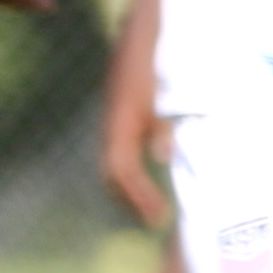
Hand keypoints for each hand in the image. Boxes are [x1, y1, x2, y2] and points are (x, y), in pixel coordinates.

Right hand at [99, 81, 171, 229]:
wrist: (131, 51)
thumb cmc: (143, 76)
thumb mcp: (154, 104)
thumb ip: (158, 130)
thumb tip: (162, 157)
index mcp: (118, 132)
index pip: (126, 174)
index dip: (141, 197)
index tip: (158, 214)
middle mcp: (109, 136)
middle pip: (114, 179)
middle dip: (132, 202)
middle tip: (154, 221)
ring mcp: (109, 132)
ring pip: (112, 172)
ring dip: (128, 193)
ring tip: (146, 210)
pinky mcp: (114, 128)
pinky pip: (116, 161)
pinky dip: (127, 179)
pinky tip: (139, 185)